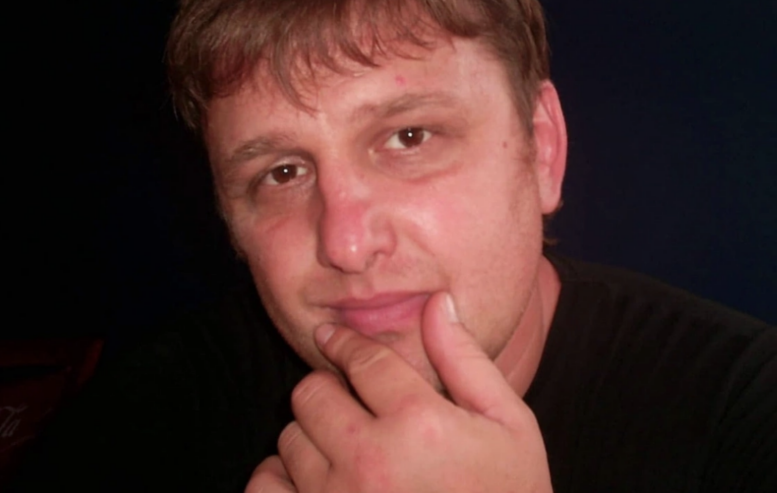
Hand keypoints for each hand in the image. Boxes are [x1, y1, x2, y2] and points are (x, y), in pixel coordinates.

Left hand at [245, 292, 552, 492]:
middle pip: (312, 393)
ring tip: (347, 452)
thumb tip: (436, 303)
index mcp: (420, 423)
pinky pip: (266, 488)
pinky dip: (281, 481)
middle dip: (330, 391)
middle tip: (353, 407)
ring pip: (288, 439)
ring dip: (311, 438)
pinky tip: (315, 483)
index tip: (334, 337)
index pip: (363, 360)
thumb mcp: (510, 425)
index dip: (346, 342)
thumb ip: (466, 361)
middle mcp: (371, 460)